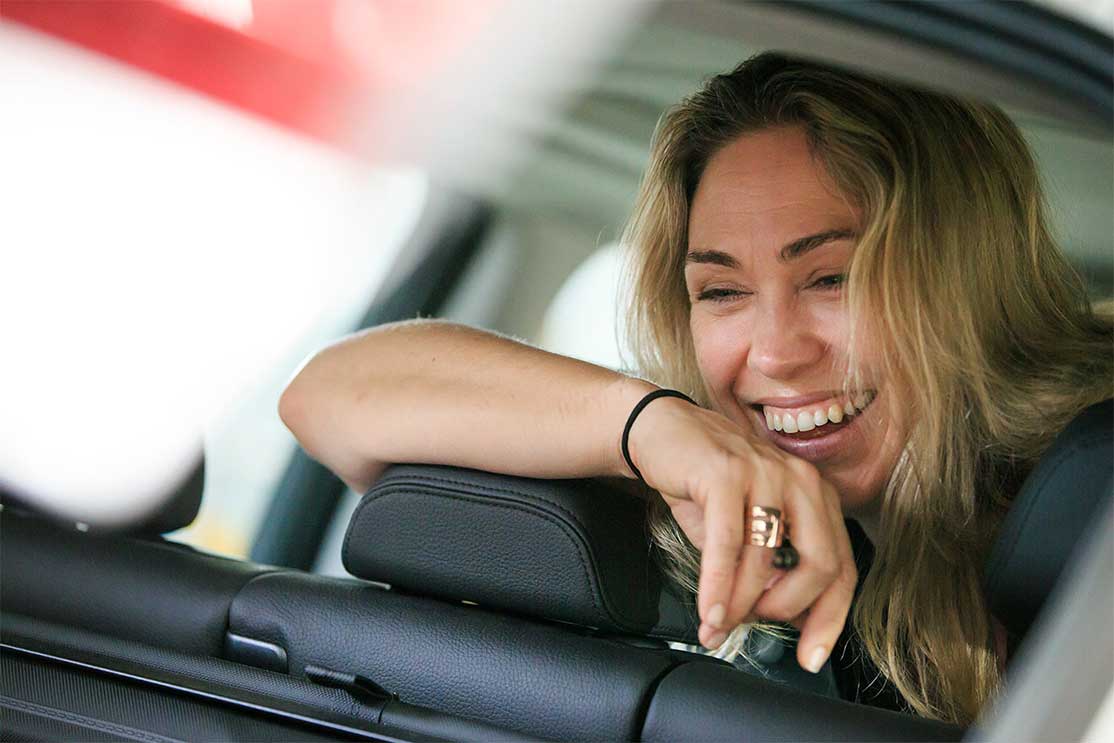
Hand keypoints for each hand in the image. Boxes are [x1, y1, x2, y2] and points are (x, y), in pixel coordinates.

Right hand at [627, 397, 856, 672]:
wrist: (660, 431)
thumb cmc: (704, 483)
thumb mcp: (745, 530)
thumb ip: (769, 570)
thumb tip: (785, 623)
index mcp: (816, 496)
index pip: (843, 566)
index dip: (830, 618)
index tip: (810, 656)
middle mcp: (800, 481)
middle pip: (822, 564)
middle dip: (789, 609)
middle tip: (756, 623)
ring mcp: (766, 473)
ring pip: (766, 560)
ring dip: (739, 604)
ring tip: (718, 623)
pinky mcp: (727, 473)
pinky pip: (728, 545)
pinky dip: (718, 586)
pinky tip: (709, 610)